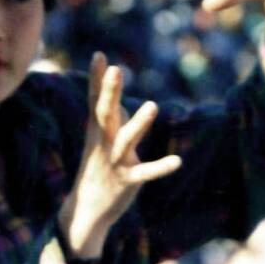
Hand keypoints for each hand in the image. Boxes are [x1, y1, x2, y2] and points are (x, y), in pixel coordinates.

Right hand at [59, 52, 181, 257]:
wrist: (87, 208)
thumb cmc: (97, 165)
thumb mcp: (99, 139)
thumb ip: (111, 116)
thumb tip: (121, 100)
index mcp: (97, 129)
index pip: (95, 99)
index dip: (97, 78)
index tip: (99, 55)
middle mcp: (103, 141)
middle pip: (105, 112)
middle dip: (110, 91)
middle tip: (116, 68)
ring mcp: (114, 161)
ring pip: (126, 139)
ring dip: (139, 123)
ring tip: (153, 105)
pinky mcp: (127, 180)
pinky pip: (145, 173)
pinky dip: (160, 168)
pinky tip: (177, 161)